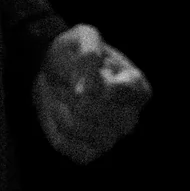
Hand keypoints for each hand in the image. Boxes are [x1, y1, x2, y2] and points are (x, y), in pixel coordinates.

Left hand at [33, 24, 152, 163]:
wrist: (53, 71)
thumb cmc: (73, 52)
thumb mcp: (82, 37)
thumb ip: (89, 55)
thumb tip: (88, 90)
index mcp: (137, 89)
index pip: (117, 91)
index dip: (91, 82)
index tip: (78, 71)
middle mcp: (130, 118)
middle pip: (92, 110)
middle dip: (69, 93)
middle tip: (66, 83)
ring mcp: (111, 139)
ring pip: (75, 126)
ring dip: (58, 107)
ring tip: (61, 96)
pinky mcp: (89, 153)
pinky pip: (64, 144)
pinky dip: (52, 127)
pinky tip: (59, 114)